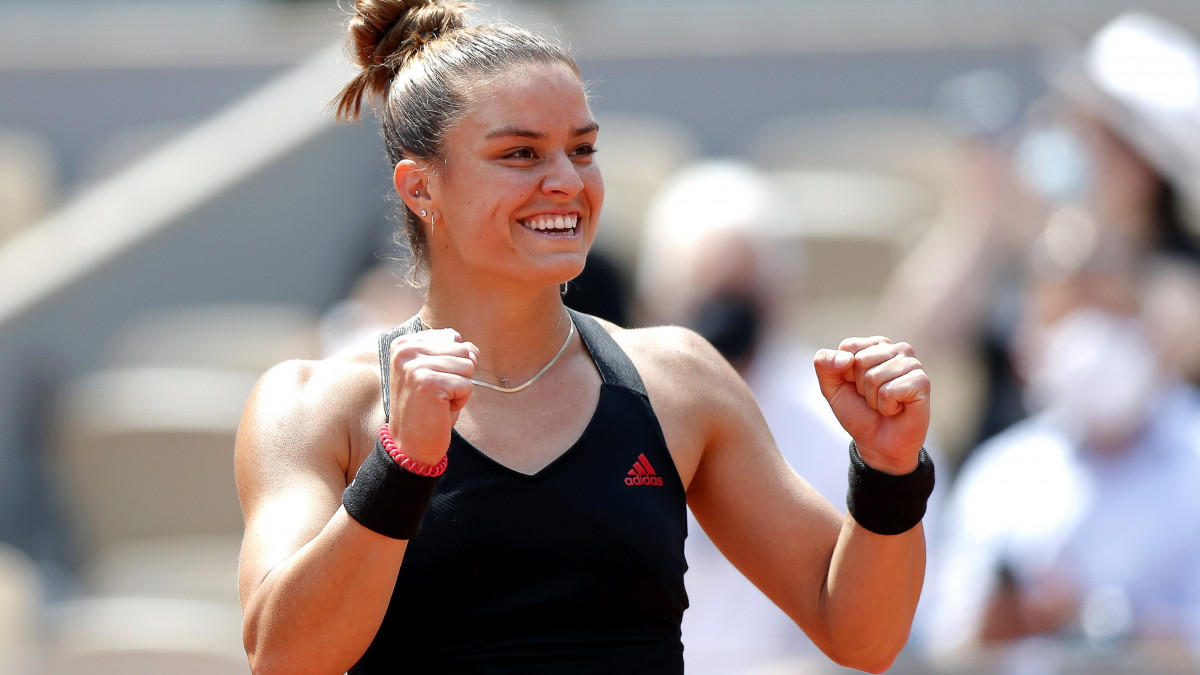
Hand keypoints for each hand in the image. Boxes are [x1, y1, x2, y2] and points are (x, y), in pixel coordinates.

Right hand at [388, 328, 478, 464]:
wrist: (411, 444)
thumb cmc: (428, 407)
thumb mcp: (438, 370)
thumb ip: (454, 351)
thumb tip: (473, 350)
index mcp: (404, 343)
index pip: (452, 337)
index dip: (452, 363)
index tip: (431, 382)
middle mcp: (406, 350)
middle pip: (462, 350)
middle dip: (458, 375)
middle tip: (437, 394)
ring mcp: (415, 365)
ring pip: (468, 366)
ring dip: (460, 388)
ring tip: (439, 401)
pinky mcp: (428, 382)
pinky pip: (467, 385)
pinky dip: (460, 401)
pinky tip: (441, 409)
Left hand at [813, 337, 929, 474]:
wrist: (877, 443)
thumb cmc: (858, 412)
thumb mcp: (831, 387)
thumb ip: (824, 363)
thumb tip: (846, 358)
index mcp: (876, 345)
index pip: (849, 347)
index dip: (845, 373)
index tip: (856, 386)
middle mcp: (897, 350)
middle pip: (860, 361)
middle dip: (860, 386)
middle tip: (873, 398)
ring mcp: (912, 364)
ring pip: (874, 376)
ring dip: (873, 398)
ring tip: (885, 404)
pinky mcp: (922, 382)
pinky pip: (890, 391)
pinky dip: (886, 406)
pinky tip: (896, 409)